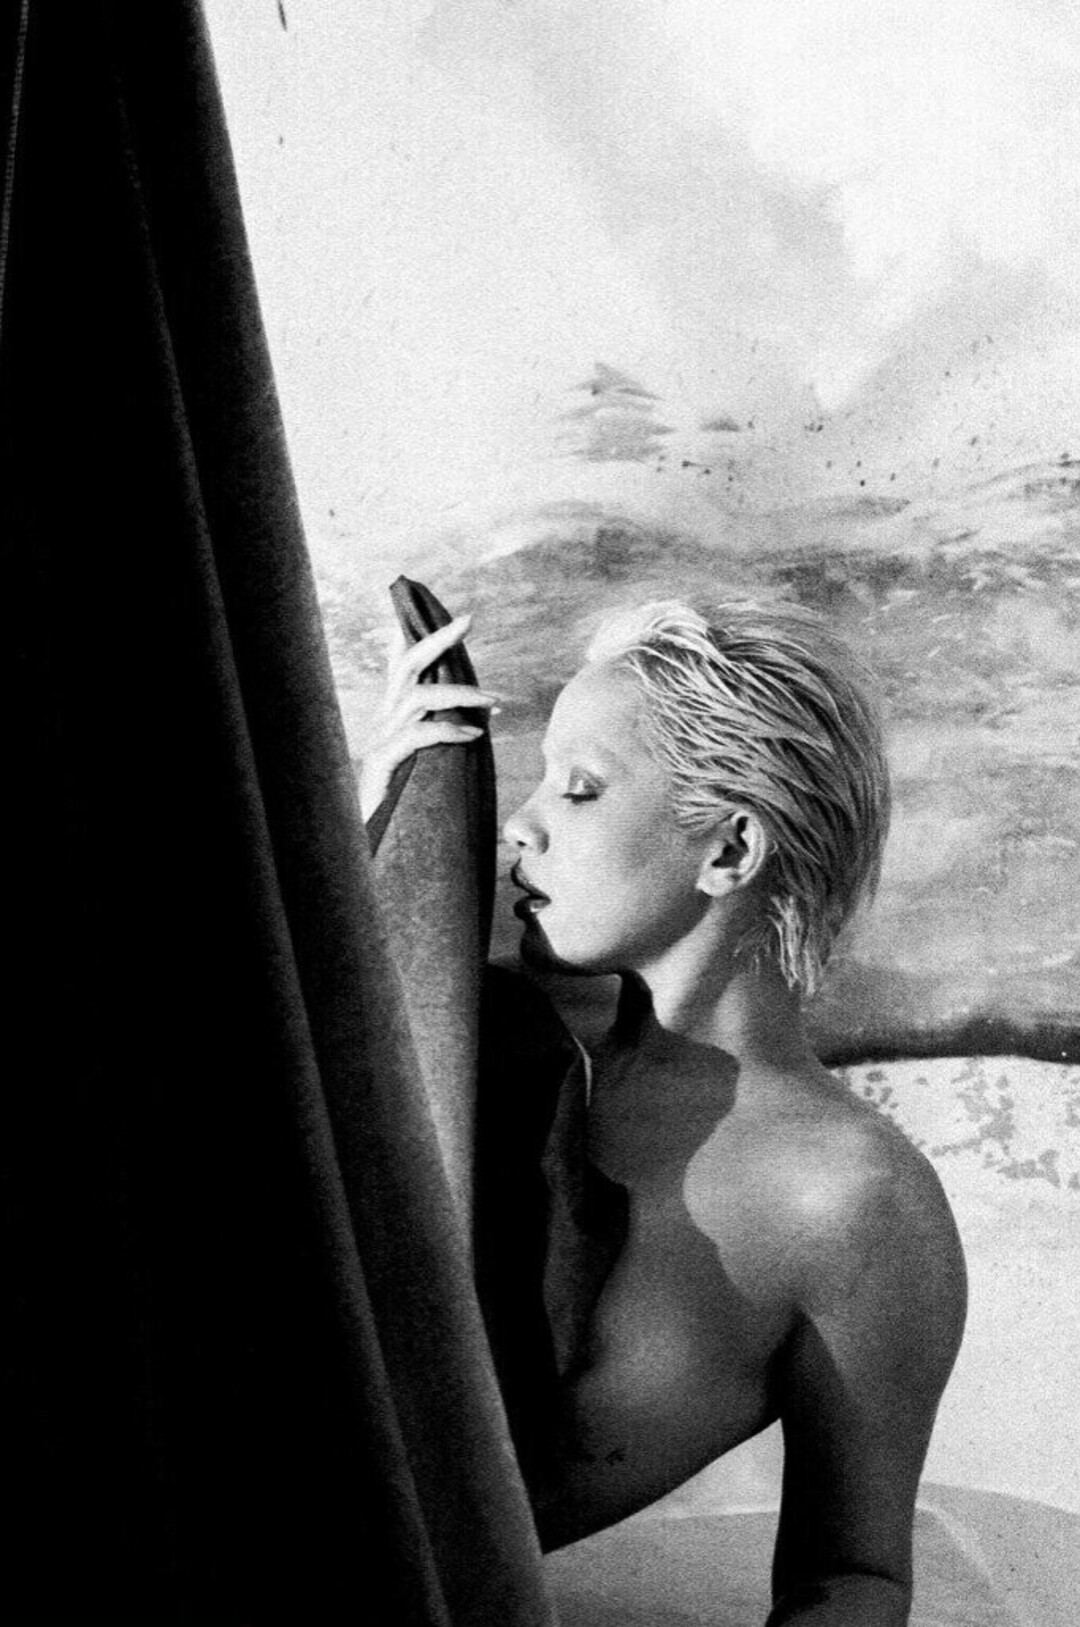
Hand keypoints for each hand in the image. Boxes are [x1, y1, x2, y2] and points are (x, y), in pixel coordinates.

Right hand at [359, 612, 497, 821]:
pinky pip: (416, 736)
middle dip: (437, 638)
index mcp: (394, 718)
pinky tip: (473, 737)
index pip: (403, 666)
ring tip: (494, 704)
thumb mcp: (427, 768)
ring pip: (417, 696)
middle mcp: (385, 722)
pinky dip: (447, 731)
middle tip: (469, 618)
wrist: (367, 845)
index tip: (448, 615)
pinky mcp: (382, 764)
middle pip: (407, 666)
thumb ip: (441, 743)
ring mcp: (381, 741)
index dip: (419, 636)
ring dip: (460, 694)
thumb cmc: (402, 808)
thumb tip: (475, 727)